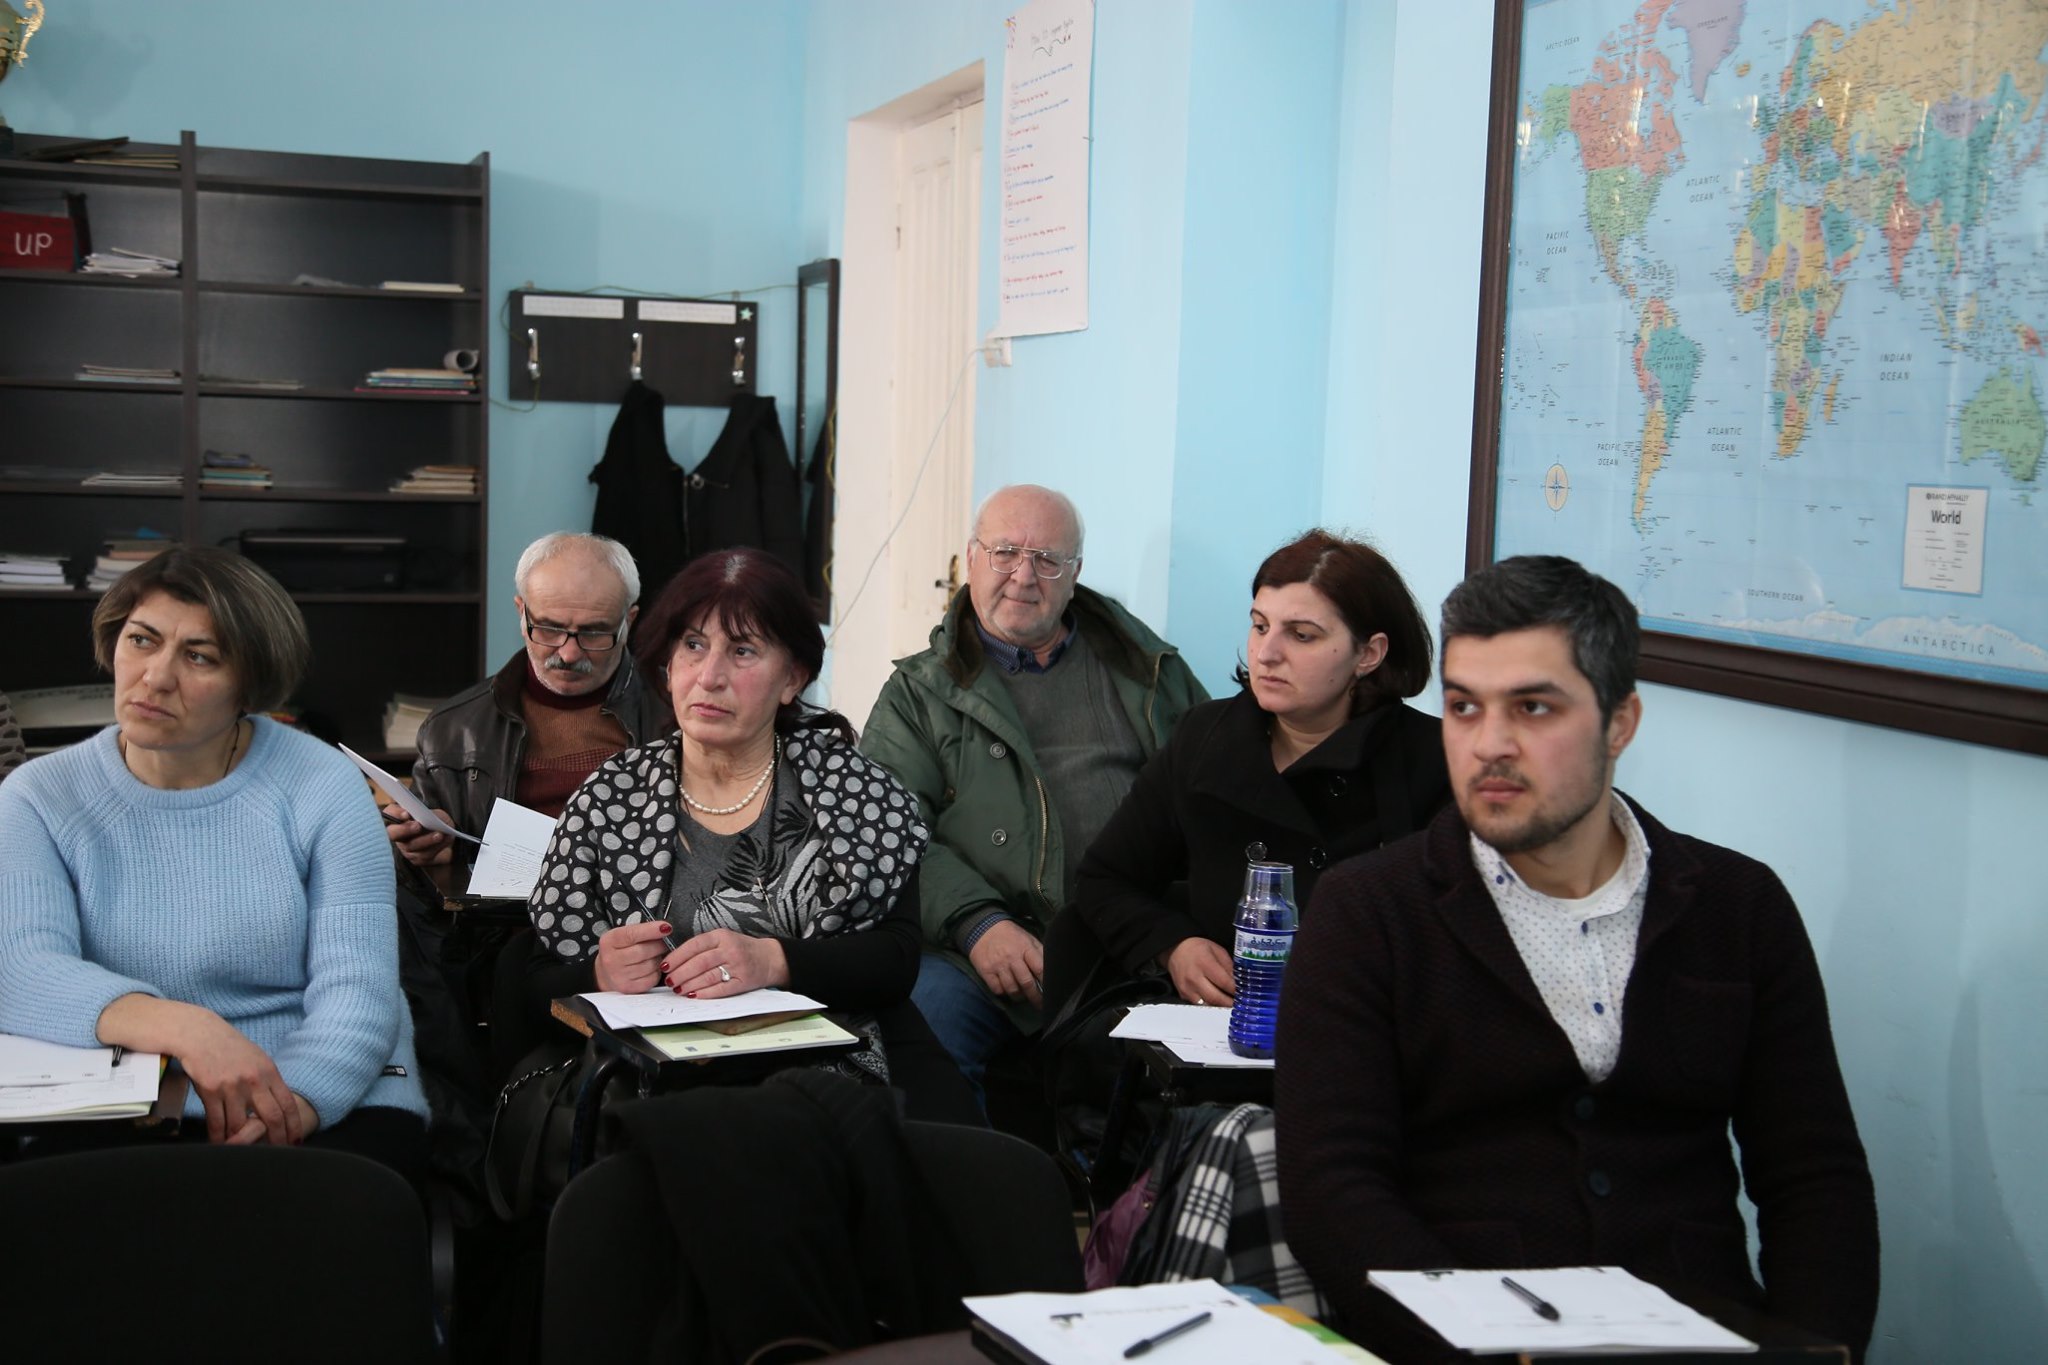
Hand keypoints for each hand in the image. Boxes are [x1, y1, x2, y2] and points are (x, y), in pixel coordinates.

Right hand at [173, 1010, 304, 1146]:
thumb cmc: (228, 1046)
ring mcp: (232, 1086)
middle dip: (276, 1139)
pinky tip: (221, 1142)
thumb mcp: (256, 1058)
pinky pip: (217, 1122)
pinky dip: (219, 1136)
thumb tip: (278, 1102)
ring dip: (242, 1142)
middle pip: (271, 1117)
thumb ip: (267, 1080)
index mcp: (268, 1071)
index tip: (296, 1140)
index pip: (288, 1103)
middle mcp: (253, 1080)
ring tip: (244, 1151)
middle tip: (276, 1152)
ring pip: (241, 1124)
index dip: (293, 1125)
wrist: (199, 1034)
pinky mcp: (210, 1091)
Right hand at [383, 803, 454, 866]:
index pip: (389, 813)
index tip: (407, 814)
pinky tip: (445, 840)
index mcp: (400, 818)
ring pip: (410, 846)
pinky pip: (423, 855)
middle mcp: (399, 834)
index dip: (395, 813)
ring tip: (439, 835)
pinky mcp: (416, 859)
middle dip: (404, 829)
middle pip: (392, 833)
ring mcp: (406, 848)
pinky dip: (436, 847)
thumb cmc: (439, 824)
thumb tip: (428, 816)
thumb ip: (431, 814)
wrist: (450, 841)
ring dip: (426, 840)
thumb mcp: (437, 814)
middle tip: (418, 826)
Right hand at [594, 920, 674, 993]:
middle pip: (644, 951)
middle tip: (664, 942)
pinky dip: (656, 972)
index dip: (651, 930)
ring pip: (651, 965)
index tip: (666, 927)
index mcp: (609, 942)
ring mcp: (619, 976)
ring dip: (658, 958)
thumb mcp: (622, 936)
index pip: (632, 934)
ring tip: (654, 955)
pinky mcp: (629, 988)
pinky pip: (652, 978)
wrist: (606, 974)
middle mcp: (611, 960)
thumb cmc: (619, 951)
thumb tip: (664, 929)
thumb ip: (641, 931)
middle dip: (659, 945)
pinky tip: (651, 968)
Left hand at [663, 928, 788, 996]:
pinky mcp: (743, 981)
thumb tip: (675, 961)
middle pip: (699, 962)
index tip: (665, 965)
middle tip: (669, 981)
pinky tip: (694, 995)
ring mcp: (737, 966)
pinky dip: (705, 993)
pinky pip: (720, 989)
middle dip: (680, 973)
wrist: (771, 958)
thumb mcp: (724, 939)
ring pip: (707, 976)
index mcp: (722, 936)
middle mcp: (730, 949)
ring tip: (678, 989)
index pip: (694, 945)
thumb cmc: (742, 949)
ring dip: (689, 984)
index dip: (677, 956)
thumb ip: (703, 947)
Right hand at [967, 920, 1043, 1006]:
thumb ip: (1039, 952)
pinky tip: (1007, 989)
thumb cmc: (1010, 936)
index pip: (1039, 969)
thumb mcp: (1028, 938)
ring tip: (1023, 996)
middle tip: (1040, 1005)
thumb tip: (1051, 969)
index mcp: (1025, 948)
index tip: (1051, 993)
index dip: (1046, 983)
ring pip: (1012, 989)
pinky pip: (998, 990)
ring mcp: (998, 965)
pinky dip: (1004, 993)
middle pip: (1026, 983)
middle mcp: (1012, 957)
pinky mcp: (986, 971)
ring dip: (1020, 997)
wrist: (983, 928)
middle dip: (1035, 997)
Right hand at [1162, 937, 1234, 1005]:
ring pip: (1207, 1005)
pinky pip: (1198, 1005)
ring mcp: (1187, 988)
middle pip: (1216, 998)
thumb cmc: (1197, 948)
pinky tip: (1216, 1002)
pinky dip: (1209, 1005)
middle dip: (1229, 1003)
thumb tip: (1238, 981)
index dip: (1235, 990)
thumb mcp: (1217, 950)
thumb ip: (1228, 965)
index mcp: (1204, 963)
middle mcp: (1194, 978)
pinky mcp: (1182, 995)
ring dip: (1219, 1006)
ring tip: (1229, 1005)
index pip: (1224, 982)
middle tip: (1239, 1004)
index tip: (1244, 993)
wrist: (1175, 950)